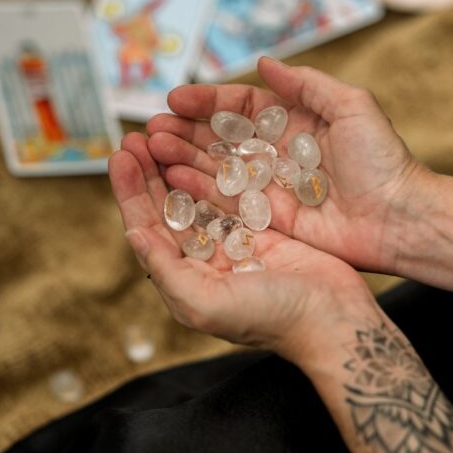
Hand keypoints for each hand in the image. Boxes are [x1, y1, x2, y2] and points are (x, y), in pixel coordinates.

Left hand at [109, 132, 371, 366]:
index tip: (120, 156)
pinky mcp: (263, 227)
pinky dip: (213, 169)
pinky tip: (204, 147)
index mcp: (185, 279)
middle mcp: (205, 258)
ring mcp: (235, 240)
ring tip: (162, 134)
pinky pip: (230, 192)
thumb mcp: (205, 303)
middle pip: (167, 207)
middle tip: (136, 136)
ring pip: (195, 194)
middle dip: (148, 171)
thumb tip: (132, 235)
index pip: (147, 228)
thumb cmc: (271, 319)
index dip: (130, 193)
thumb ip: (166, 270)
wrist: (333, 318)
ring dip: (176, 164)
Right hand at [147, 57, 428, 274]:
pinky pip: (225, 201)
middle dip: (184, 131)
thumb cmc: (381, 159)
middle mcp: (275, 152)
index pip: (238, 107)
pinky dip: (198, 190)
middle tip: (151, 129)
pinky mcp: (268, 218)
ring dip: (182, 157)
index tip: (175, 99)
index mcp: (293, 122)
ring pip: (215, 168)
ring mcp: (269, 186)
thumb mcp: (351, 106)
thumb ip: (307, 84)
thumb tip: (265, 61)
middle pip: (219, 138)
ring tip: (151, 150)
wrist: (399, 217)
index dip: (206, 102)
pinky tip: (171, 180)